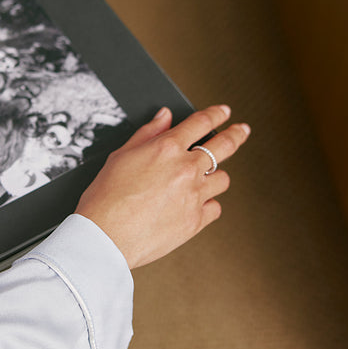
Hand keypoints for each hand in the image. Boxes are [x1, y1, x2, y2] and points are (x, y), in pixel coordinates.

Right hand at [75, 104, 249, 268]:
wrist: (106, 237)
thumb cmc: (107, 198)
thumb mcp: (121, 156)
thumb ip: (147, 133)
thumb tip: (164, 117)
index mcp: (167, 148)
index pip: (201, 122)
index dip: (217, 114)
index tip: (224, 112)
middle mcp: (186, 169)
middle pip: (224, 145)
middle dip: (236, 134)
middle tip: (241, 130)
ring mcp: (194, 195)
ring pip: (223, 178)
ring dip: (216, 175)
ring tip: (208, 176)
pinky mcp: (196, 221)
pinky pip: (215, 207)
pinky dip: (209, 204)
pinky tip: (198, 203)